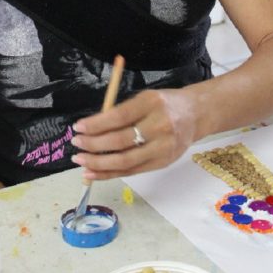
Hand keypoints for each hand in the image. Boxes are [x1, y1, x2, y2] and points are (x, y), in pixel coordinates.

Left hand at [71, 88, 197, 179]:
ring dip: (98, 163)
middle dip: (94, 144)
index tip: (78, 127)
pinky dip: (109, 174)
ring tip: (80, 160)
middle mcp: (161, 126)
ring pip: (125, 161)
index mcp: (153, 103)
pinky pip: (132, 171)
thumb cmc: (164, 104)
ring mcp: (163, 147)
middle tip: (76, 144)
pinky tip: (93, 172)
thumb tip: (91, 129)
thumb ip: (121, 112)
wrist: (196, 115)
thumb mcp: (145, 99)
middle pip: (121, 140)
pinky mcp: (163, 163)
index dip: (96, 124)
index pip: (120, 116)